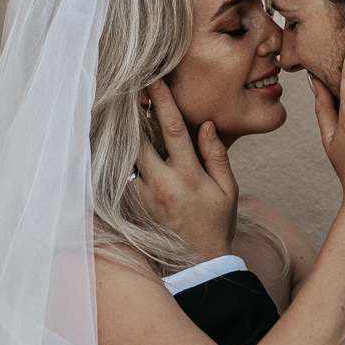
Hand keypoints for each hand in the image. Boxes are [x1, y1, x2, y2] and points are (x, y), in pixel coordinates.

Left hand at [132, 80, 238, 263]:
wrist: (198, 264)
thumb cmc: (216, 224)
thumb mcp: (228, 190)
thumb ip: (216, 155)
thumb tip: (206, 125)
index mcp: (189, 175)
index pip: (173, 128)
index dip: (162, 101)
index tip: (153, 80)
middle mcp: (163, 183)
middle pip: (139, 137)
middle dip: (132, 112)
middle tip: (125, 89)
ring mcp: (145, 196)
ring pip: (128, 155)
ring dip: (123, 133)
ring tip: (117, 112)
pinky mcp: (134, 206)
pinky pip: (124, 176)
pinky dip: (121, 159)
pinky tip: (116, 145)